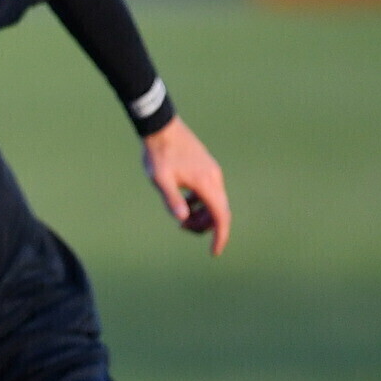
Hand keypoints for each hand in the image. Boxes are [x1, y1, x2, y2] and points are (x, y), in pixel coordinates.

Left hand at [141, 118, 229, 255]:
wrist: (162, 127)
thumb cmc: (159, 154)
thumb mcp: (160, 179)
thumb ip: (171, 199)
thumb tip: (183, 219)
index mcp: (206, 183)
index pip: (221, 216)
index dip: (220, 237)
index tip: (214, 252)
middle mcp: (214, 178)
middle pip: (219, 212)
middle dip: (205, 226)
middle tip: (182, 228)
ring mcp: (212, 172)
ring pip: (215, 202)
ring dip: (202, 214)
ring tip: (180, 217)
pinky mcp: (207, 167)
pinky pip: (210, 192)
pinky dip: (201, 202)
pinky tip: (184, 201)